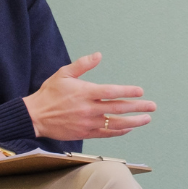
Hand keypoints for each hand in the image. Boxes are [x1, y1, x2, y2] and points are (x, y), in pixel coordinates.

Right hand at [22, 52, 157, 139]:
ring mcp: (88, 123)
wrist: (35, 116)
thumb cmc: (49, 93)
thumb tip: (99, 55)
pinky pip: (107, 133)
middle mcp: (89, 109)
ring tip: (146, 119)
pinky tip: (129, 128)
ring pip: (116, 123)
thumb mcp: (63, 74)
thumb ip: (82, 64)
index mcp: (85, 92)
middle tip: (152, 106)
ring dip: (134, 121)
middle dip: (138, 107)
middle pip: (119, 108)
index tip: (141, 92)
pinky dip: (119, 131)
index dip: (128, 92)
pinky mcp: (85, 133)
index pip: (112, 92)